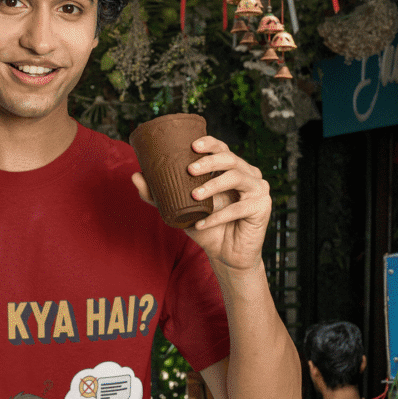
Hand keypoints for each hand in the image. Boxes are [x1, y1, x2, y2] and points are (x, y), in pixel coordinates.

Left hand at [132, 136, 270, 271]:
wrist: (225, 255)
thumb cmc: (205, 227)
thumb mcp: (178, 210)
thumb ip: (158, 195)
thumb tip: (135, 176)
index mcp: (230, 168)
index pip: (222, 148)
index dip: (209, 143)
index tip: (191, 146)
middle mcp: (247, 173)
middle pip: (230, 158)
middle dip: (209, 161)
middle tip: (190, 169)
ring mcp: (258, 188)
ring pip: (236, 177)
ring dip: (214, 185)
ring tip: (194, 196)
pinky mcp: (262, 206)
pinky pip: (238, 208)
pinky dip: (218, 216)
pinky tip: (202, 223)